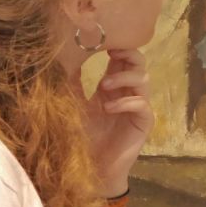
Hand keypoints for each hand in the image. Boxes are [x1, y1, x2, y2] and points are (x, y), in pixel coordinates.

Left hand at [83, 49, 152, 197]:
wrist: (90, 168)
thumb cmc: (81, 137)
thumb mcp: (72, 105)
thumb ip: (71, 82)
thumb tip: (61, 56)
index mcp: (113, 86)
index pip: (122, 59)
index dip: (118, 46)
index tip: (104, 38)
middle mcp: (128, 92)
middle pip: (139, 63)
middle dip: (128, 54)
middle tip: (112, 52)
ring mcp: (138, 107)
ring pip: (144, 79)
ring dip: (124, 78)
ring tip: (103, 86)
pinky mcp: (144, 122)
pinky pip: (143, 105)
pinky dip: (126, 102)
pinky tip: (109, 107)